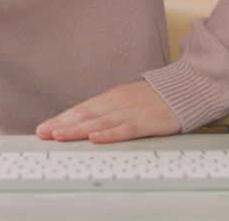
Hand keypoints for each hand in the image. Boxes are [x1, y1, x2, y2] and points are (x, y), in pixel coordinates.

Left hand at [35, 80, 180, 143]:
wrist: (185, 89)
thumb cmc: (155, 98)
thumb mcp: (128, 100)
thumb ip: (108, 110)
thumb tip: (86, 122)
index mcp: (111, 97)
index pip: (81, 108)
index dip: (61, 118)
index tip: (43, 128)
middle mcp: (117, 103)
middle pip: (85, 114)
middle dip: (62, 124)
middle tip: (43, 133)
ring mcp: (131, 112)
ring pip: (99, 122)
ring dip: (77, 129)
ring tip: (59, 136)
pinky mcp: (147, 122)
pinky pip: (125, 129)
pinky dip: (109, 134)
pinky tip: (95, 138)